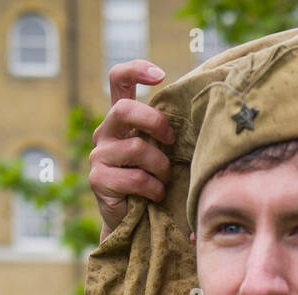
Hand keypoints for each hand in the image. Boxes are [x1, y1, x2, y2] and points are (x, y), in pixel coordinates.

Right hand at [89, 60, 176, 238]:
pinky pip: (135, 178)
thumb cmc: (154, 180)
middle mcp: (105, 132)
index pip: (118, 80)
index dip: (136, 70)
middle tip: (171, 140)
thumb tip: (199, 114)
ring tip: (164, 180)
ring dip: (160, 167)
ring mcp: (98, 155)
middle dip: (155, 123)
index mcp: (121, 119)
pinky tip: (155, 195)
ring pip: (137, 149)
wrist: (133, 221)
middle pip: (124, 110)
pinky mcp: (98, 180)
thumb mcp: (161, 150)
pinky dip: (153, 188)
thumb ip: (166, 132)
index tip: (160, 74)